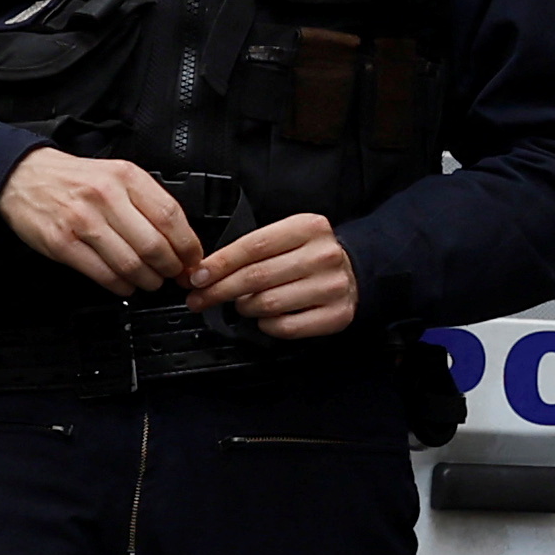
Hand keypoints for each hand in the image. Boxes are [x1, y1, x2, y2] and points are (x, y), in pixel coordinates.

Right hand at [0, 148, 200, 297]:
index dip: (188, 245)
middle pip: (154, 245)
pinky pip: (102, 274)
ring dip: (147, 280)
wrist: (23, 177)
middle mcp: (105, 197)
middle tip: (173, 275)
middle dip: (170, 268)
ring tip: (150, 281)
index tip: (192, 259)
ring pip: (130, 263)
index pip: (170, 216)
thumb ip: (146, 202)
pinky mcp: (62, 243)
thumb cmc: (74, 180)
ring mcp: (82, 221)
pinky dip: (121, 286)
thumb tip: (179, 237)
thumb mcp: (115, 175)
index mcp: (125, 177)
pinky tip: (125, 284)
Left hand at [194, 211, 360, 341]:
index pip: (254, 246)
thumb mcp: (287, 237)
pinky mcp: (336, 315)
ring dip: (244, 308)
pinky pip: (286, 327)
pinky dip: (267, 325)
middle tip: (199, 299)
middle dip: (219, 290)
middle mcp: (324, 255)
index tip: (198, 276)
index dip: (220, 263)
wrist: (356, 271)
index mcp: (309, 228)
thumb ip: (253, 249)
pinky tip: (265, 318)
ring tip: (242, 305)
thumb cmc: (311, 255)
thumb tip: (208, 272)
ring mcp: (332, 286)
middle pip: (257, 276)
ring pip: (268, 304)